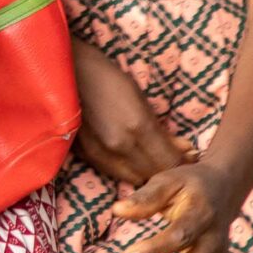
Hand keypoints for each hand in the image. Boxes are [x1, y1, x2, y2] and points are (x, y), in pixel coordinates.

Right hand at [73, 39, 193, 186]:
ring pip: (133, 180)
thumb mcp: (140, 98)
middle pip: (153, 175)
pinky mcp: (85, 156)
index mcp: (138, 127)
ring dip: (145, 173)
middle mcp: (119, 147)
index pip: (170, 163)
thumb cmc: (107, 77)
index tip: (188, 157)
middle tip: (173, 159)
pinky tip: (130, 158)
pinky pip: (113, 174)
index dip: (182, 163)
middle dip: (165, 169)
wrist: (65, 72)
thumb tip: (185, 150)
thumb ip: (162, 129)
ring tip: (152, 160)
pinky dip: (126, 170)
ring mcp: (100, 154)